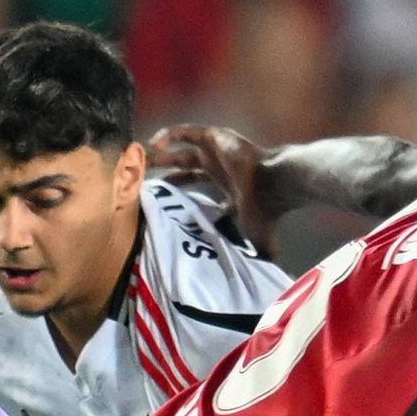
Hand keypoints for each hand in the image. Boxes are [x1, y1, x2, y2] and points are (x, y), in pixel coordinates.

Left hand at [145, 124, 276, 255]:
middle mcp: (220, 167)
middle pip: (185, 167)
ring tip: (144, 160)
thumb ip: (251, 253)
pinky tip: (154, 145)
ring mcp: (218, 150)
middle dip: (166, 172)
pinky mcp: (215, 136)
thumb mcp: (253, 237)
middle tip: (144, 179)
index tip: (159, 202)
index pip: (197, 187)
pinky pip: (186, 132)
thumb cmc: (264, 211)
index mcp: (227, 187)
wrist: (272, 185)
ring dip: (163, 154)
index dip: (178, 193)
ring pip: (183, 149)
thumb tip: (263, 283)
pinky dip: (168, 135)